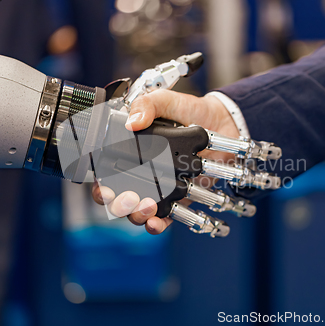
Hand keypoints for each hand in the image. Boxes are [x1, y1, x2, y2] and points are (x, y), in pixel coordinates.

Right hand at [92, 89, 238, 233]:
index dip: (100, 185)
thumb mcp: (166, 100)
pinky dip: (157, 224)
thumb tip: (132, 122)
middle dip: (117, 205)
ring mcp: (159, 187)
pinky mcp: (177, 198)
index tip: (105, 188)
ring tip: (147, 206)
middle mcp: (140, 173)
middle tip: (128, 198)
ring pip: (137, 211)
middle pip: (117, 199)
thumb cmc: (191, 111)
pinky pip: (163, 217)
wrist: (223, 123)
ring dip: (137, 214)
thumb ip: (148, 105)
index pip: (105, 173)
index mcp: (131, 151)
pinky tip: (156, 222)